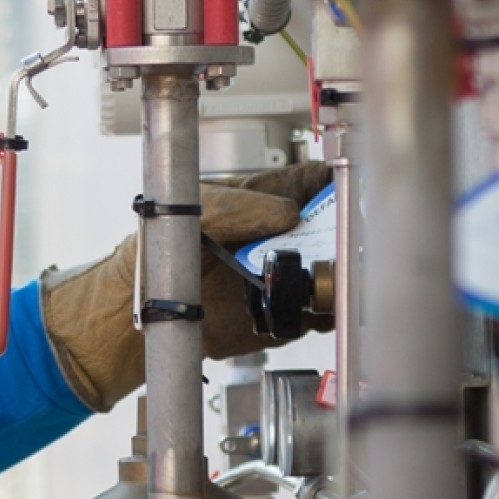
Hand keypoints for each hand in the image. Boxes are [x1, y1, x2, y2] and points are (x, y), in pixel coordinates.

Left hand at [40, 161, 331, 411]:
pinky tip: (324, 303)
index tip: (350, 186)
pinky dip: (331, 311)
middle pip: (337, 227)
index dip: (336, 181)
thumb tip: (288, 213)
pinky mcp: (286, 316)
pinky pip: (321, 314)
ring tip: (338, 270)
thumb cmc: (165, 248)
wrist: (149, 308)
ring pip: (337, 271)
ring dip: (344, 272)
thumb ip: (241, 206)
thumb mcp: (196, 211)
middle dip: (349, 229)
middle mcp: (283, 239)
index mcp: (264, 201)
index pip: (314, 182)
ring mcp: (287, 278)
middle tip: (349, 233)